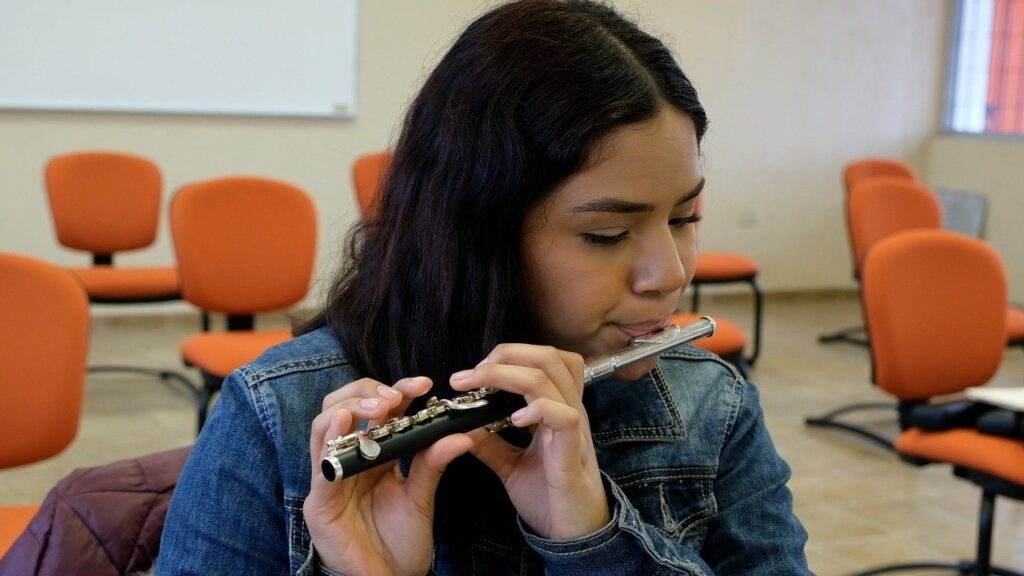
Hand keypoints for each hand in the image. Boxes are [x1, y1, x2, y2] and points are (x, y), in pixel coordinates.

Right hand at [304, 377, 472, 575]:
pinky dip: (330, 441)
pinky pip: (320, 466)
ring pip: (323, 425)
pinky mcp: (319, 504)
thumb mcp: (421, 495)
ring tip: (378, 406)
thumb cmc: (402, 541)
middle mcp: (346, 460)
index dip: (395, 390)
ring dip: (350, 408)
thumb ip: (433, 462)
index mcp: (371, 455)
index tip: (423, 384)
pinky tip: (346, 425)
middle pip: (341, 406)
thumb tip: (461, 434)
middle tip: (396, 396)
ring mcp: (329, 479)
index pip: (375, 410)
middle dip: (367, 392)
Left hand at [450, 345, 610, 539]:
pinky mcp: (573, 453)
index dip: (509, 354)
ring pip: (550, 378)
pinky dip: (537, 409)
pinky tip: (513, 420)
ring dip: (507, 375)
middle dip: (505, 355)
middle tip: (470, 374)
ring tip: (477, 388)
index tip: (473, 372)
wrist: (574, 534)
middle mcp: (568, 410)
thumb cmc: (549, 496)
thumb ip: (490, 442)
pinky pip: (563, 417)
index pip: (543, 359)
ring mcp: (574, 429)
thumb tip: (462, 425)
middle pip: (547, 356)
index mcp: (556, 408)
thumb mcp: (511, 465)